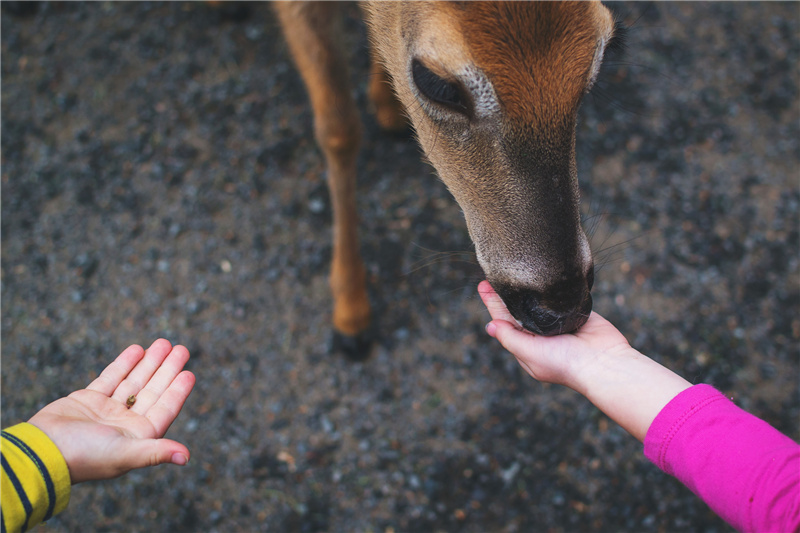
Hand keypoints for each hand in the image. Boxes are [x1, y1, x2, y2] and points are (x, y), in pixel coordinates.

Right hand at [28, 339, 195, 483]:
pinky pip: (111, 377)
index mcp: (138, 437)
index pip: (164, 409)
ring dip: (149, 362)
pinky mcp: (88, 400)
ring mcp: (107, 411)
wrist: (40, 452)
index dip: (178, 391)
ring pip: (133, 381)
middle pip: (152, 391)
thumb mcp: (125, 454)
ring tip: (163, 343)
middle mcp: (125, 423)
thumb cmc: (85, 457)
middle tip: (182, 348)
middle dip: (167, 369)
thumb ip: (156, 452)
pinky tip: (137, 349)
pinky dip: (124, 364)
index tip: (189, 372)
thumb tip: (187, 457)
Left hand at [478, 280, 631, 389]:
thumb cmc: (564, 363)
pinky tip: (538, 275)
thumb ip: (509, 338)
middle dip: (504, 293)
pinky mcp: (575, 312)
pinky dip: (549, 289)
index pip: (505, 321)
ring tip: (510, 270)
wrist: (604, 362)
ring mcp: (557, 322)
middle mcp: (540, 334)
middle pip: (518, 309)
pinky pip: (558, 298)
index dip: (493, 304)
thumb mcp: (530, 353)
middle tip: (491, 273)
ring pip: (537, 302)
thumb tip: (490, 326)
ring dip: (525, 289)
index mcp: (527, 345)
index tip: (483, 285)